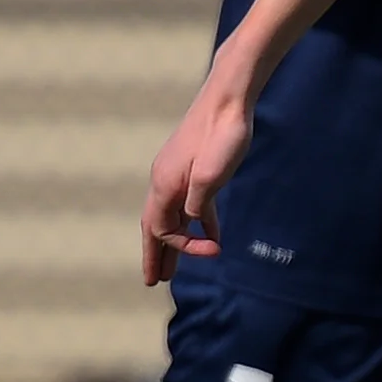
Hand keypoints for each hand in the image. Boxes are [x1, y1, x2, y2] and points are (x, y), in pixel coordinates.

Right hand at [140, 71, 254, 285]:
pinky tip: (211, 238)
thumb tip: (191, 221)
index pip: (161, 229)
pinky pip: (192, 204)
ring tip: (172, 269)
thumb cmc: (222, 134)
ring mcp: (179, 174)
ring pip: (172, 216)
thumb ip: (197, 203)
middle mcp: (165, 181)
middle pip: (155, 227)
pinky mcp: (196, 169)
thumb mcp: (211, 175)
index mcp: (164, 184)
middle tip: (152, 281)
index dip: (182, 247)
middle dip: (154, 254)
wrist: (229, 99)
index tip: (213, 251)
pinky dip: (198, 223)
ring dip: (174, 242)